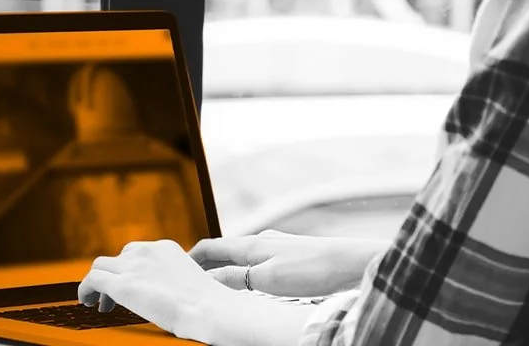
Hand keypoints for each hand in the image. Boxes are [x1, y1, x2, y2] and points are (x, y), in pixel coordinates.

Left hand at [77, 240, 235, 339]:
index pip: (136, 253)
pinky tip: (87, 302)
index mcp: (165, 248)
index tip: (130, 283)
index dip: (128, 269)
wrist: (208, 309)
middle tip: (112, 296)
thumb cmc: (206, 305)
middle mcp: (146, 252)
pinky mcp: (122, 284)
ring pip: (100, 266)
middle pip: (117, 258)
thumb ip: (172, 280)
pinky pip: (92, 280)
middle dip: (114, 276)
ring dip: (97, 284)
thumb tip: (161, 294)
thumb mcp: (190, 281)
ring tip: (99, 302)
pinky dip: (85, 290)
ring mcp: (132, 267)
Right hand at [189, 230, 389, 297]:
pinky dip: (247, 273)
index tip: (175, 271)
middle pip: (225, 253)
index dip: (190, 258)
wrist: (353, 263)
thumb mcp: (267, 279)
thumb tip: (207, 280)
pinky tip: (253, 285)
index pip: (210, 247)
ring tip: (219, 287)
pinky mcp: (293, 257)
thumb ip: (235, 278)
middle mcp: (262, 241)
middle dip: (206, 266)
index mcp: (251, 244)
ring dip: (227, 271)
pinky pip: (259, 264)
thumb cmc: (313, 269)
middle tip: (192, 282)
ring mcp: (279, 247)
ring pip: (243, 259)